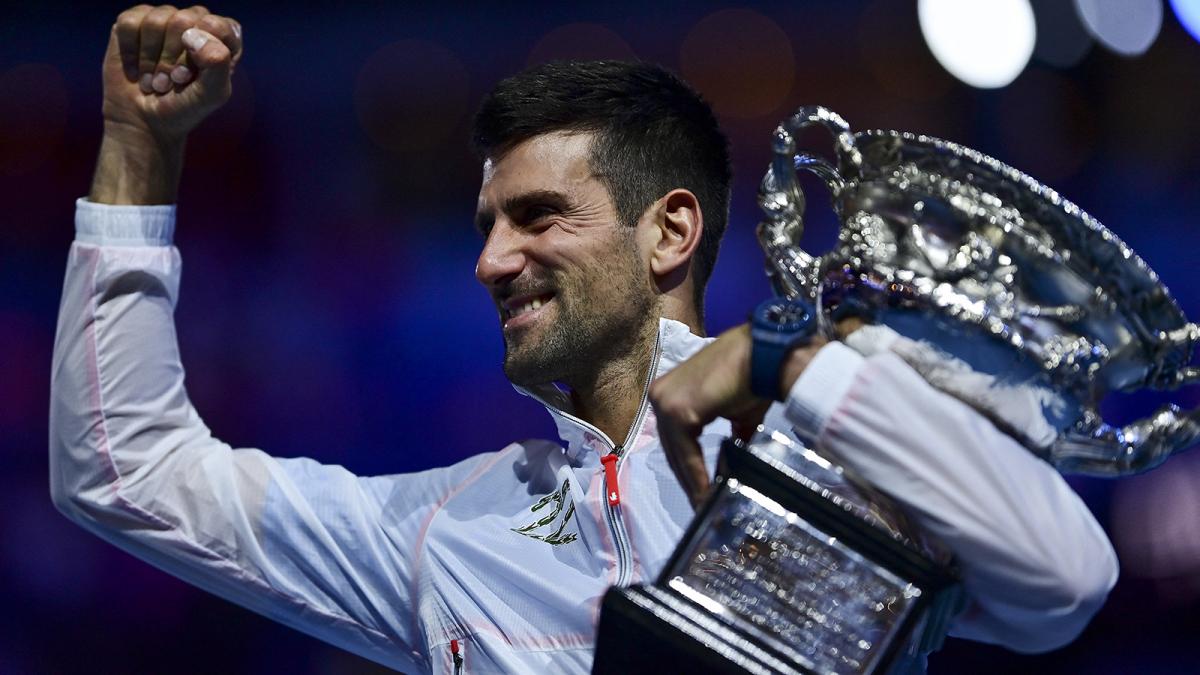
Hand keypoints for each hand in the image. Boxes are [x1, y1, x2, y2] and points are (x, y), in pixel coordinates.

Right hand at [103, 5, 242, 142]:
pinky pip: (129, 23)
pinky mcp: (133, 23)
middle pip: (183, 20)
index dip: (202, 51)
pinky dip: (130, 52)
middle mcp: (193, 23)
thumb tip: (193, 34)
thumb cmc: (185, 107)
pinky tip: (136, 70)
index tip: (193, 76)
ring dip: (151, 60)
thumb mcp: (212, 93)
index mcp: (221, 38)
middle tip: (172, 82)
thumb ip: (218, 62)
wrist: (145, 121)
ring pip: (155, 21)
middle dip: (173, 59)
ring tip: (155, 81)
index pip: (216, 25)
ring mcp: (163, 20)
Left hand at [650, 320, 855, 509]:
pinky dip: (697, 475)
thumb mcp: (736, 415)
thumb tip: (734, 463)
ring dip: (692, 482)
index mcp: (670, 392)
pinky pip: (685, 453)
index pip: (675, 439)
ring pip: (677, 453)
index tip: (699, 494)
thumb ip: (731, 437)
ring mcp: (665, 401)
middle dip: (688, 479)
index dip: (688, 468)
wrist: (765, 355)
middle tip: (702, 506)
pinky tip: (707, 494)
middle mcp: (660, 395)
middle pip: (672, 448)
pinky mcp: (677, 410)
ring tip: (706, 505)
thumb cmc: (754, 377)